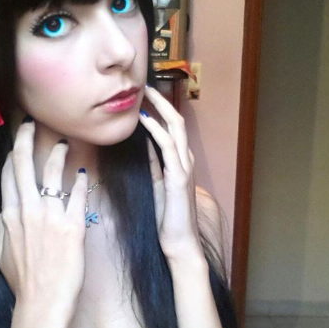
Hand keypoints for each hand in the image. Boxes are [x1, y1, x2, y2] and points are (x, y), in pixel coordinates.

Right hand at [0, 120, 88, 327]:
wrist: (42, 305)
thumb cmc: (23, 282)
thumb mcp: (1, 253)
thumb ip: (2, 228)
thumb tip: (5, 211)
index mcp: (8, 215)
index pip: (7, 174)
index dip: (11, 154)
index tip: (16, 142)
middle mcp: (27, 210)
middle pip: (23, 163)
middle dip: (26, 138)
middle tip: (32, 124)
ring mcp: (50, 216)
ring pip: (52, 172)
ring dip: (58, 153)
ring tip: (64, 144)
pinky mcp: (73, 226)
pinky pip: (77, 194)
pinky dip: (80, 181)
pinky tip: (84, 173)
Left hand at [139, 85, 204, 262]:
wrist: (178, 242)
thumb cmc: (166, 218)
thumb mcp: (156, 185)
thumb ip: (153, 164)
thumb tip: (143, 145)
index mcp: (179, 162)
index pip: (171, 129)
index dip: (160, 110)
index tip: (145, 97)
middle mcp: (185, 160)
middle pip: (177, 121)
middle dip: (161, 101)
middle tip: (145, 85)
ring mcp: (184, 167)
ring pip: (176, 128)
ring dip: (160, 108)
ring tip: (145, 93)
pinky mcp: (178, 177)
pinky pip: (168, 146)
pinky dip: (156, 129)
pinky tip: (145, 118)